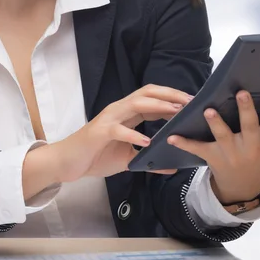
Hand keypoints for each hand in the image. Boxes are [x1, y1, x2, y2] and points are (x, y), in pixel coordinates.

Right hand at [51, 84, 192, 181]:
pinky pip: (118, 130)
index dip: (172, 97)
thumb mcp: (127, 159)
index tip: (192, 103)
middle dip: (170, 95)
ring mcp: (109, 119)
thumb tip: (171, 166)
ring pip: (135, 103)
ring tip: (175, 112)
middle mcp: (119, 110)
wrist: (67, 162)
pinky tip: (147, 142)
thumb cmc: (96, 156)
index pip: (152, 97)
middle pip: (147, 93)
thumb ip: (148, 160)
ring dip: (157, 106)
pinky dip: (133, 134)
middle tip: (190, 102)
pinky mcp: (99, 132)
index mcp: (126, 113)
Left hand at [167, 70, 259, 203]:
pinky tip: (171, 136)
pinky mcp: (213, 158)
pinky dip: (184, 143)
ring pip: (223, 137)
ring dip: (216, 124)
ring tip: (208, 110)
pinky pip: (197, 149)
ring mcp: (232, 153)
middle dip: (246, 110)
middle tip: (242, 92)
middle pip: (250, 125)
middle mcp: (253, 145)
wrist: (245, 186)